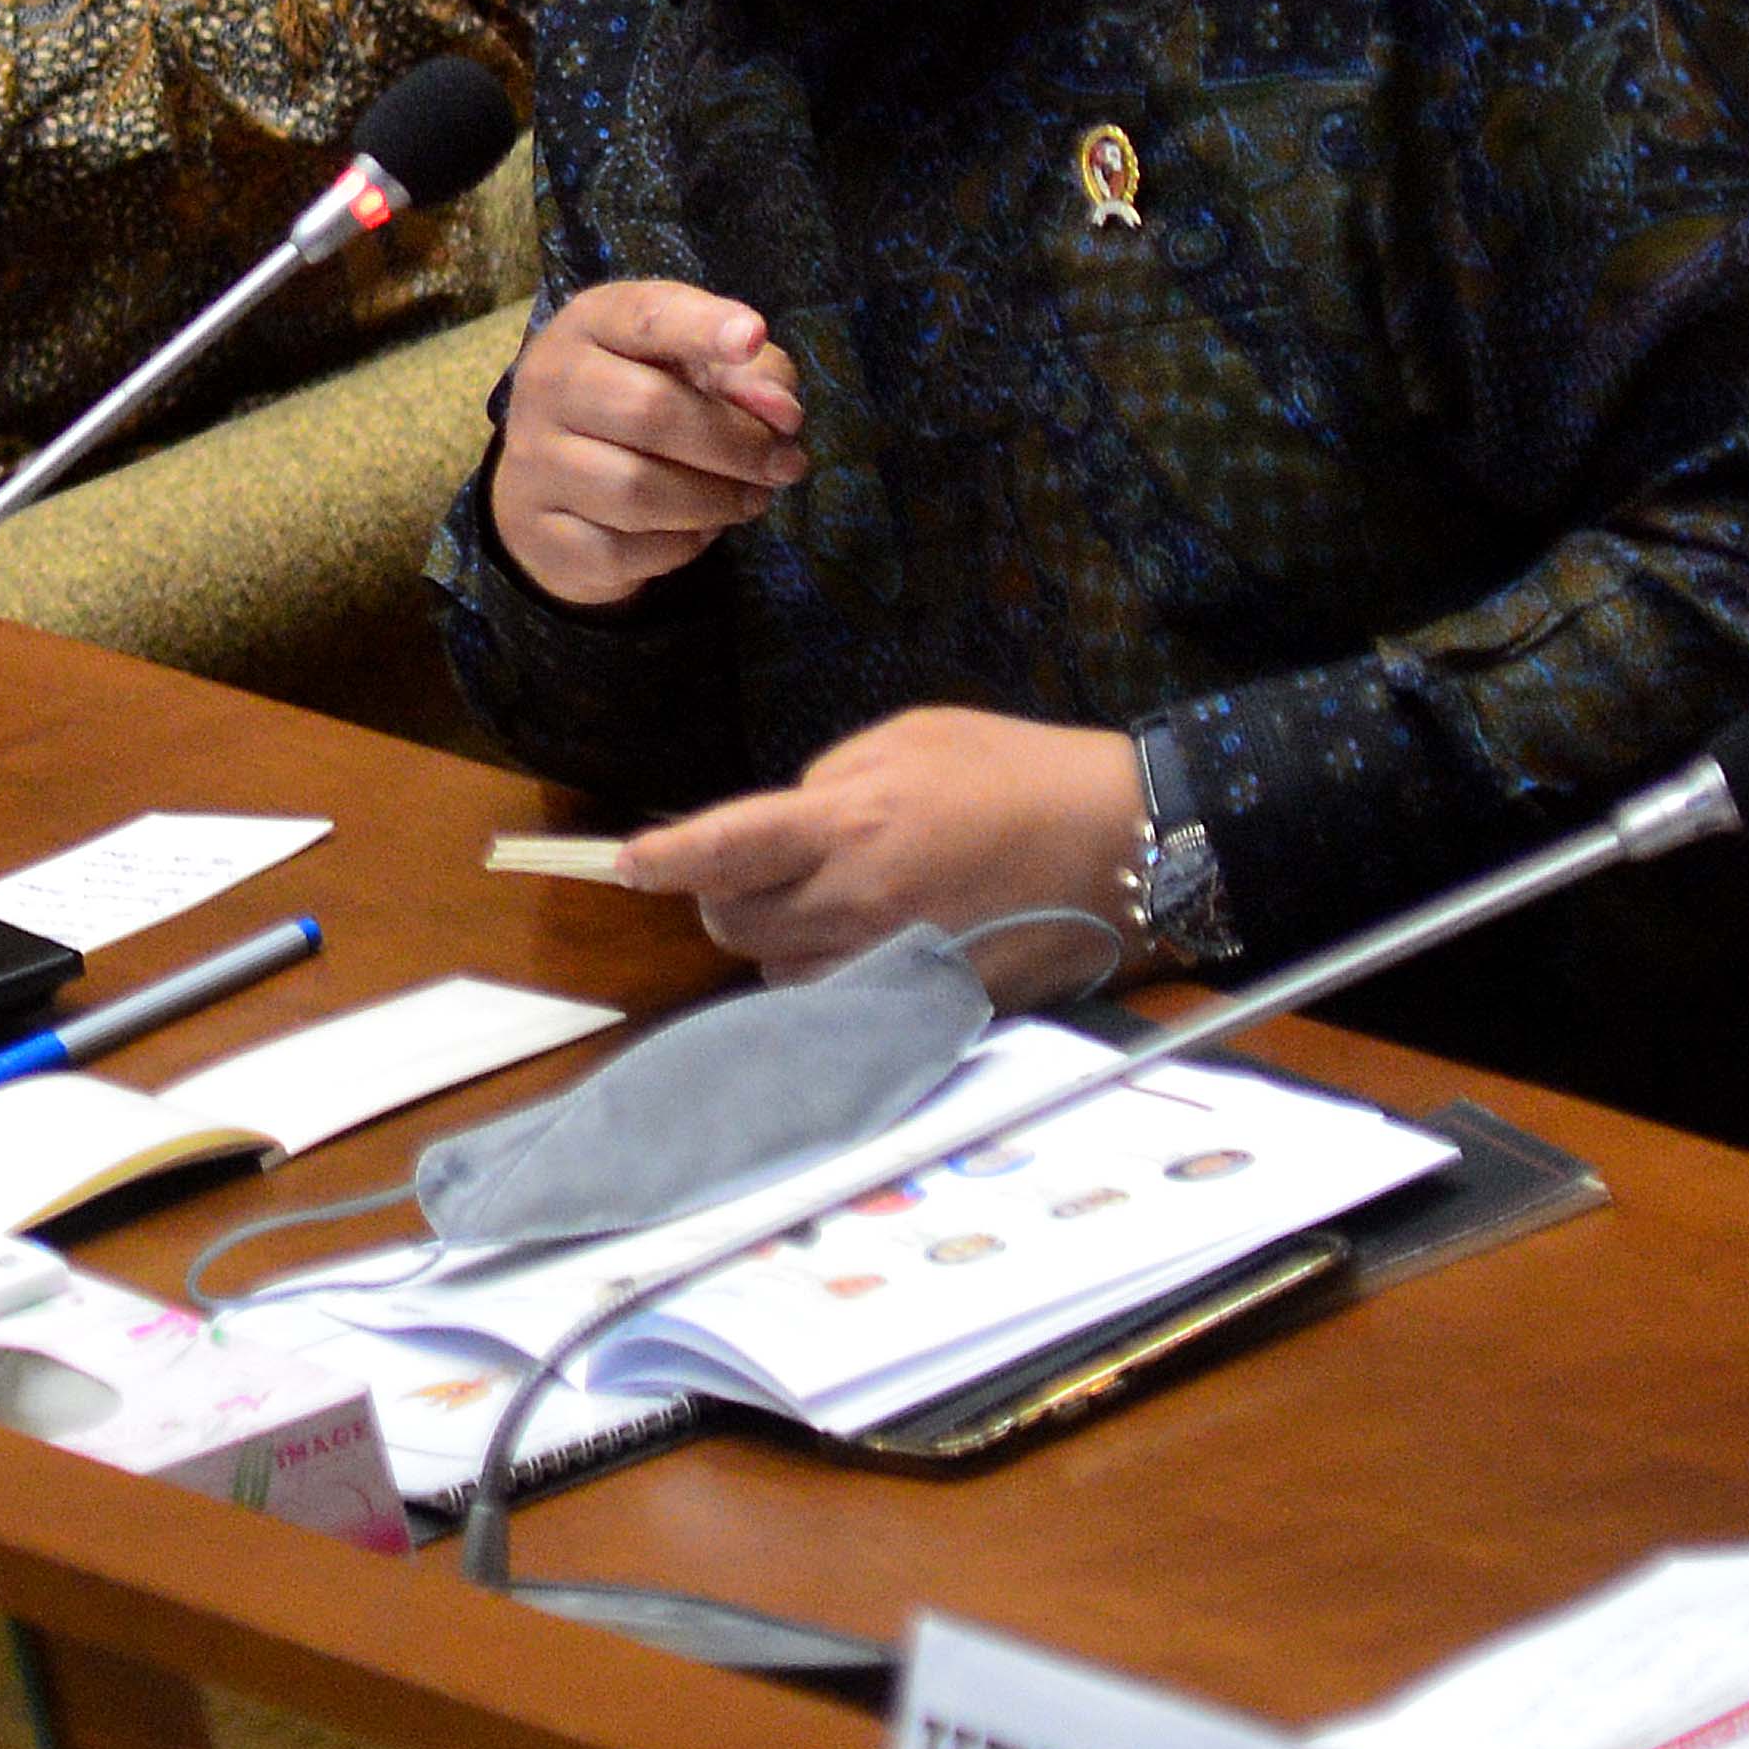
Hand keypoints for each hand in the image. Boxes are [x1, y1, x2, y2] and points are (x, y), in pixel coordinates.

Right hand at [489, 278, 808, 605]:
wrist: (554, 483)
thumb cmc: (642, 401)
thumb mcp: (697, 367)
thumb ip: (752, 374)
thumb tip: (782, 415)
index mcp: (590, 324)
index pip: (645, 316)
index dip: (702, 327)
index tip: (752, 336)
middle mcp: (548, 383)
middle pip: (648, 410)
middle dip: (736, 443)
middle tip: (786, 464)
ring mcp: (534, 461)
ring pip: (636, 491)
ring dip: (716, 501)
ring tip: (750, 499)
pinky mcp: (543, 533)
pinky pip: (622, 550)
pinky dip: (679, 546)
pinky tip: (696, 529)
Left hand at [625, 709, 1149, 1001]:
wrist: (1122, 842)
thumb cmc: (1018, 772)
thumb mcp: (909, 740)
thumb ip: (830, 783)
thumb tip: (787, 823)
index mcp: (850, 824)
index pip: (727, 848)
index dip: (666, 859)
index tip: (626, 863)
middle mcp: (859, 904)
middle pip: (735, 925)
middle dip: (723, 896)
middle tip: (752, 870)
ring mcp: (891, 964)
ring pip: (779, 976)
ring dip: (778, 943)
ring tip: (822, 904)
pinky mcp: (925, 1004)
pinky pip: (839, 1008)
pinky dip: (829, 982)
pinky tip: (860, 946)